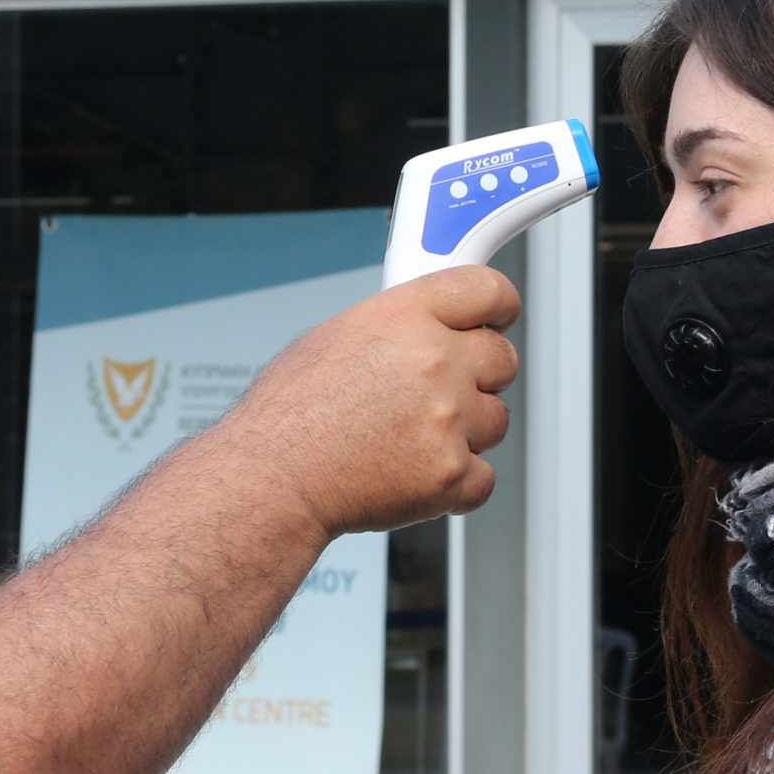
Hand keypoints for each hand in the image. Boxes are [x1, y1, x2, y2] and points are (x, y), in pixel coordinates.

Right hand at [215, 266, 520, 535]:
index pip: (488, 290)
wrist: (271, 481)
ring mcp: (446, 419)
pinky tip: (413, 474)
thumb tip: (424, 329)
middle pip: (502, 358)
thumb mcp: (334, 338)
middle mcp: (432, 361)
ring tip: (408, 440)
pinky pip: (484, 476)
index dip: (499, 307)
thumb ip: (395, 326)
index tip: (499, 318)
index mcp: (403, 316)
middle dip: (479, 376)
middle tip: (441, 393)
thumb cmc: (286, 417)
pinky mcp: (451, 474)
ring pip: (496, 420)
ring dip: (466, 432)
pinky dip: (456, 483)